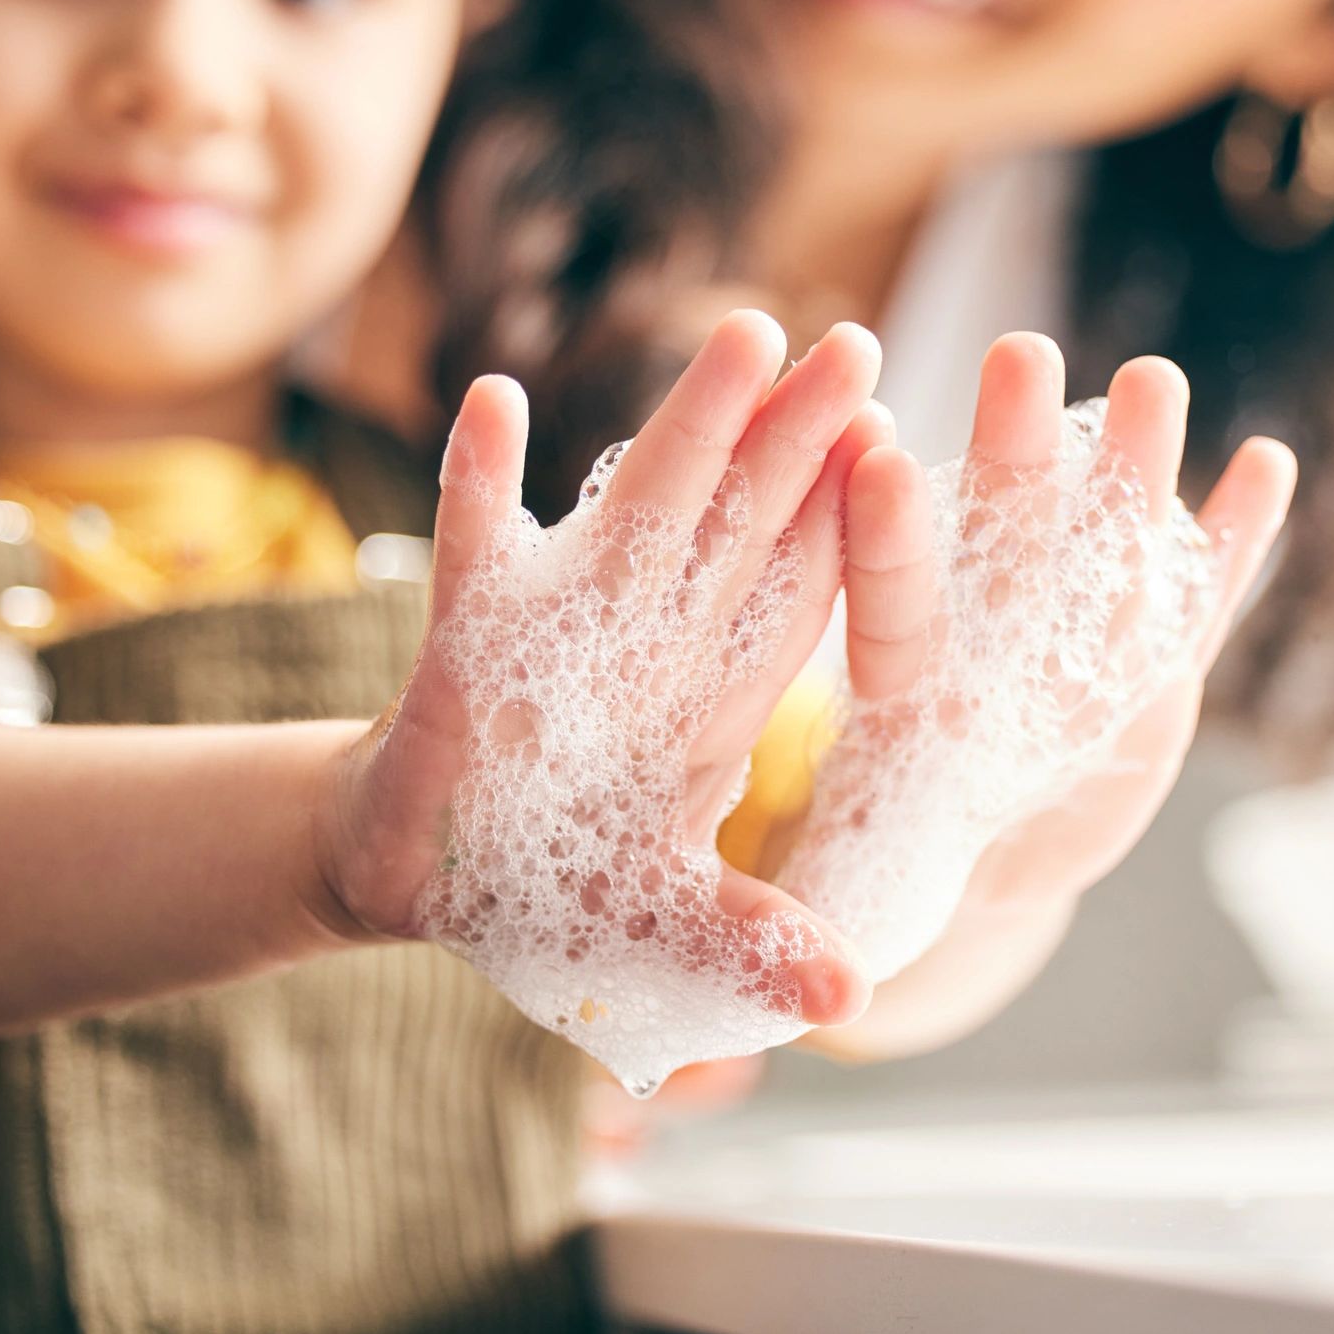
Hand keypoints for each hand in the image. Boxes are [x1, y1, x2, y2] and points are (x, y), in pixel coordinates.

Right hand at [313, 313, 886, 1079]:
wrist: (424, 872)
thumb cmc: (552, 882)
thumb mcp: (664, 922)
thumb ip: (750, 941)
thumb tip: (855, 997)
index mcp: (716, 695)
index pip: (800, 592)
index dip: (851, 521)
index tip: (908, 446)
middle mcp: (654, 637)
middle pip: (739, 518)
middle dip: (797, 435)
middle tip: (859, 342)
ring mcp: (562, 619)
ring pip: (636, 503)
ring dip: (687, 424)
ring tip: (744, 337)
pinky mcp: (466, 633)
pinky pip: (472, 544)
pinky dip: (478, 479)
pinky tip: (493, 401)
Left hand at [777, 334, 1294, 979]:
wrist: (979, 851)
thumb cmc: (891, 852)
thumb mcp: (847, 888)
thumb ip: (827, 911)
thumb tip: (803, 986)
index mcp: (906, 690)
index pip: (888, 603)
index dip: (883, 540)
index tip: (868, 456)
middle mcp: (992, 642)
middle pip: (1001, 535)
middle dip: (1012, 448)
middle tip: (1017, 354)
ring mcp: (1078, 648)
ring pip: (1104, 545)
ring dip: (1129, 469)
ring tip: (1152, 382)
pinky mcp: (1156, 670)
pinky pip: (1197, 598)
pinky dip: (1233, 540)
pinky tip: (1269, 465)